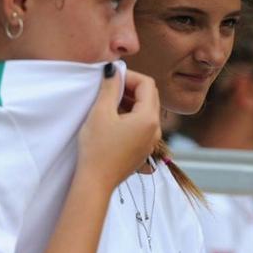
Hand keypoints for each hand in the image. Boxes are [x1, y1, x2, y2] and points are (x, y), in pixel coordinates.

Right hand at [77, 69, 161, 185]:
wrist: (96, 182)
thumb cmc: (97, 148)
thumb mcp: (100, 112)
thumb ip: (109, 87)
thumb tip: (113, 70)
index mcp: (149, 118)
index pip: (147, 84)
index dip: (130, 76)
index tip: (112, 77)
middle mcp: (156, 129)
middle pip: (149, 96)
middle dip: (131, 87)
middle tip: (110, 86)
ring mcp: (151, 141)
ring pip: (146, 111)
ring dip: (130, 101)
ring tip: (109, 101)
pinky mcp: (143, 149)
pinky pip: (142, 125)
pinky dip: (130, 115)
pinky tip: (112, 118)